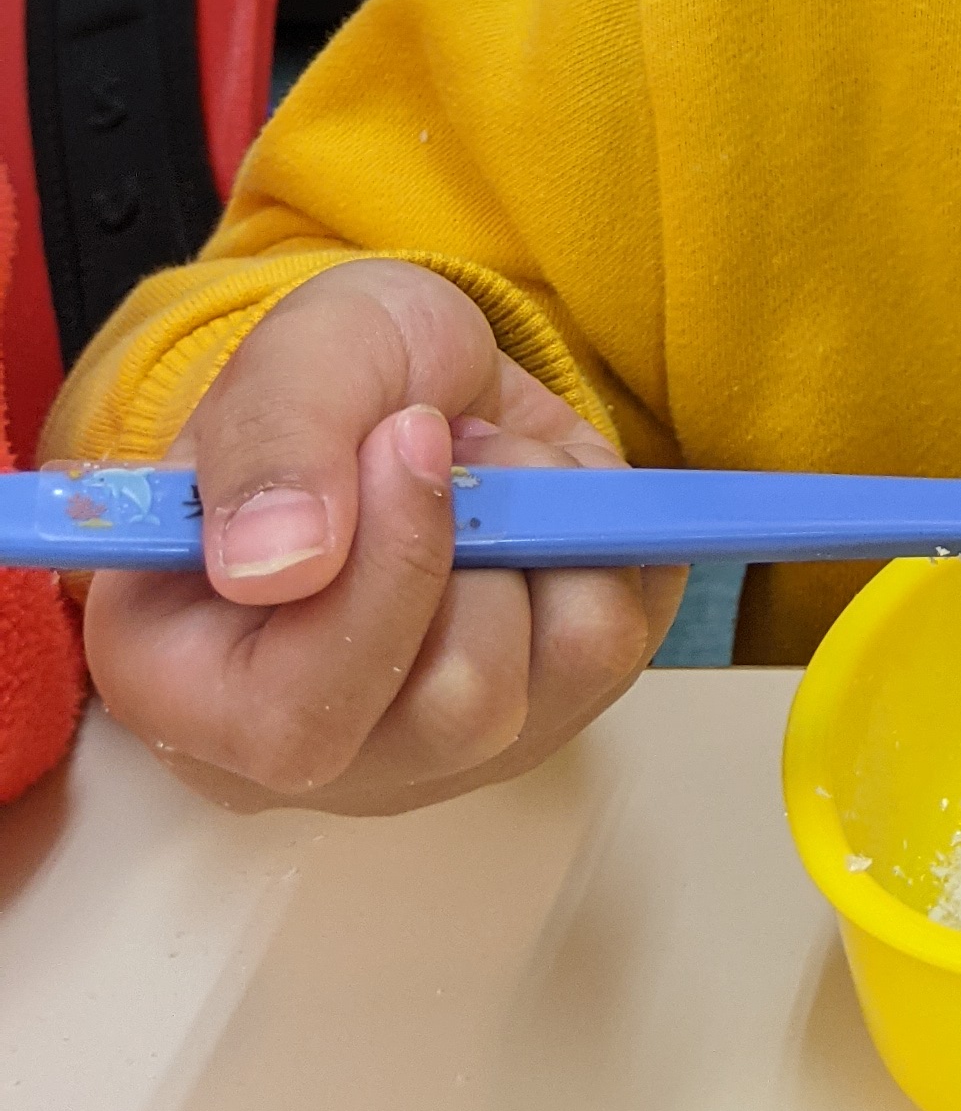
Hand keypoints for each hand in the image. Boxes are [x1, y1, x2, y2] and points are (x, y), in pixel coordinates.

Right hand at [83, 260, 681, 815]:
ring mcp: (436, 751)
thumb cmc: (335, 384)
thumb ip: (271, 444)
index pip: (296, 718)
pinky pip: (624, 645)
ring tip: (481, 468)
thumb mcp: (292, 359)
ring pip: (557, 680)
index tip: (411, 438)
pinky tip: (532, 508)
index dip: (386, 579)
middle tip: (441, 437)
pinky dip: (601, 544)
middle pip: (456, 710)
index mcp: (188, 686)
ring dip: (543, 531)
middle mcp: (307, 751)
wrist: (421, 385)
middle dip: (480, 539)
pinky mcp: (546, 716)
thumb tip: (279, 568)